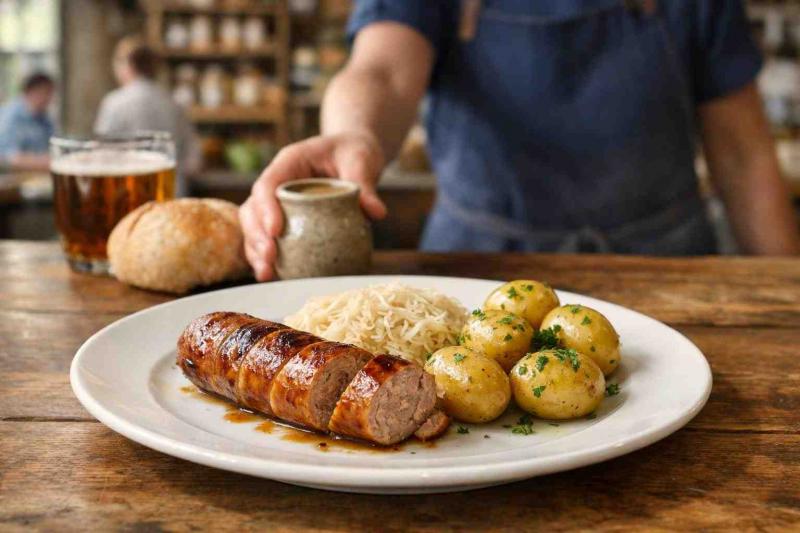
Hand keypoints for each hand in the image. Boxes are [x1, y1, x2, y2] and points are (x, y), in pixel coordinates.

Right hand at [239, 132, 386, 280]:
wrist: (353, 154)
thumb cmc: (354, 152)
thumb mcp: (361, 160)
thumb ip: (364, 183)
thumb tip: (376, 213)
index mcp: (290, 162)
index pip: (268, 183)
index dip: (266, 207)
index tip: (276, 230)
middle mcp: (277, 182)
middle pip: (253, 208)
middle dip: (256, 235)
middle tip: (270, 258)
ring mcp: (277, 202)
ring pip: (254, 226)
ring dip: (256, 251)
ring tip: (266, 274)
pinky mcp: (285, 219)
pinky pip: (269, 238)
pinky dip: (269, 257)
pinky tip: (274, 276)